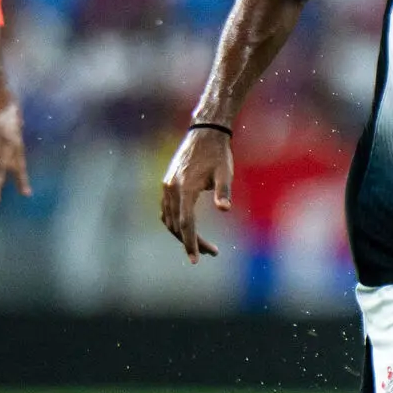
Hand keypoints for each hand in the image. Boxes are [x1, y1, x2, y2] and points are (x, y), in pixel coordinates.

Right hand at [159, 127, 232, 262]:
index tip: (195, 261)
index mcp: (184, 188)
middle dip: (192, 242)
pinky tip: (187, 229)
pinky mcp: (167, 184)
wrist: (204, 132)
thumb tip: (225, 209)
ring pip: (169, 220)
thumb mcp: (225, 172)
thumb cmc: (218, 153)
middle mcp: (171, 189)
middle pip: (177, 225)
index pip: (186, 224)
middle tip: (212, 253)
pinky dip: (175, 223)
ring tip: (204, 245)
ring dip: (183, 234)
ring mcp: (167, 186)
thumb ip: (223, 191)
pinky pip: (167, 210)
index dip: (191, 243)